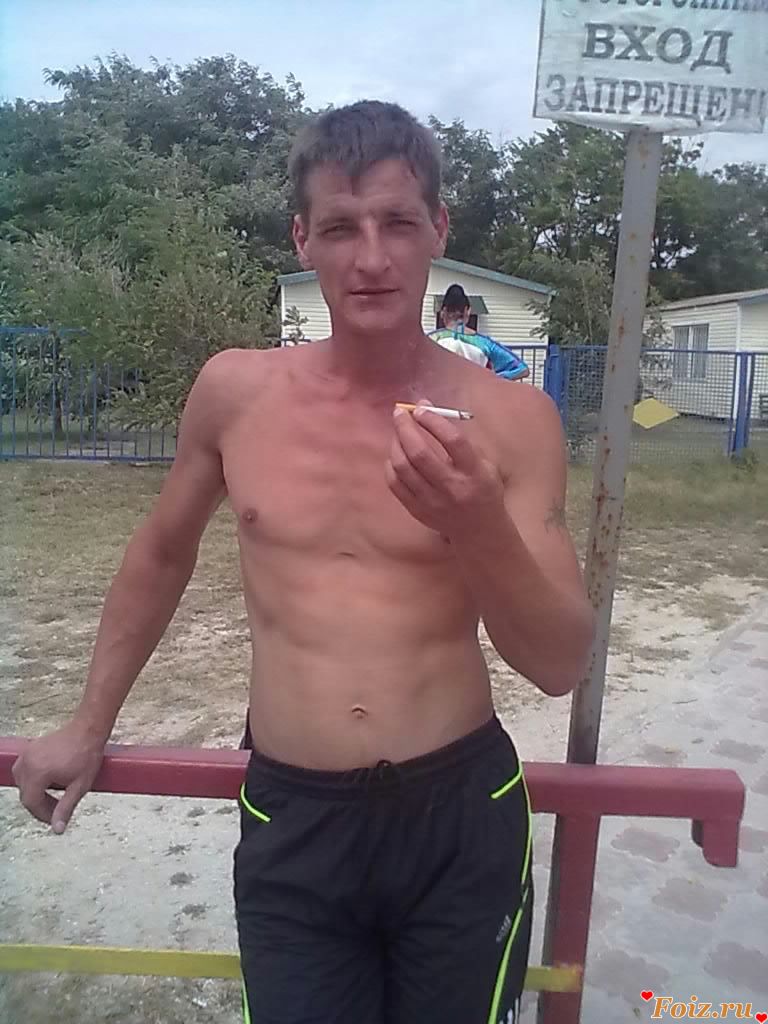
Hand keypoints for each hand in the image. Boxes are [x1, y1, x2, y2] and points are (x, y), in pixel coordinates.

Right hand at [12, 720, 104, 832]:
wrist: (88, 731)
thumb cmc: (87, 754)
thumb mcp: (79, 786)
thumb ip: (66, 808)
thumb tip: (57, 828)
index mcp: (38, 772)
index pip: (31, 802)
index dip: (42, 814)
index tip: (54, 818)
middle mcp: (28, 762)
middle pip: (25, 794)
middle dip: (39, 805)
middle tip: (56, 810)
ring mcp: (27, 754)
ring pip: (22, 783)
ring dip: (35, 793)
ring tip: (53, 797)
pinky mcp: (30, 749)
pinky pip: (24, 771)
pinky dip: (33, 780)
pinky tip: (48, 782)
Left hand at [386, 400, 504, 537]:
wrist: (479, 529)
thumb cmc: (482, 488)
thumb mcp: (484, 463)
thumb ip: (458, 437)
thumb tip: (426, 408)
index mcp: (474, 472)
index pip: (452, 440)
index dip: (433, 420)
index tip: (421, 408)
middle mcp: (452, 487)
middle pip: (420, 453)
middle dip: (406, 428)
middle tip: (400, 413)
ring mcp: (432, 501)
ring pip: (403, 467)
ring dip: (396, 443)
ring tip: (398, 433)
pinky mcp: (417, 511)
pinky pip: (395, 484)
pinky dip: (391, 465)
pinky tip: (396, 455)